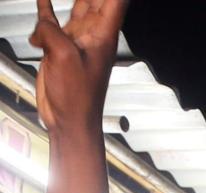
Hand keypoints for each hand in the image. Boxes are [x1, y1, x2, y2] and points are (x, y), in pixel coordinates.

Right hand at [29, 0, 127, 134]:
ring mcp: (76, 39)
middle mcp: (93, 34)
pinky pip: (51, 19)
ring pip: (76, 4)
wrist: (69, 120)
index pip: (116, 1)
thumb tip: (41, 25)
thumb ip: (52, 33)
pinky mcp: (59, 46)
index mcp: (104, 35)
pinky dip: (45, 6)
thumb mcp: (64, 57)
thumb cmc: (77, 97)